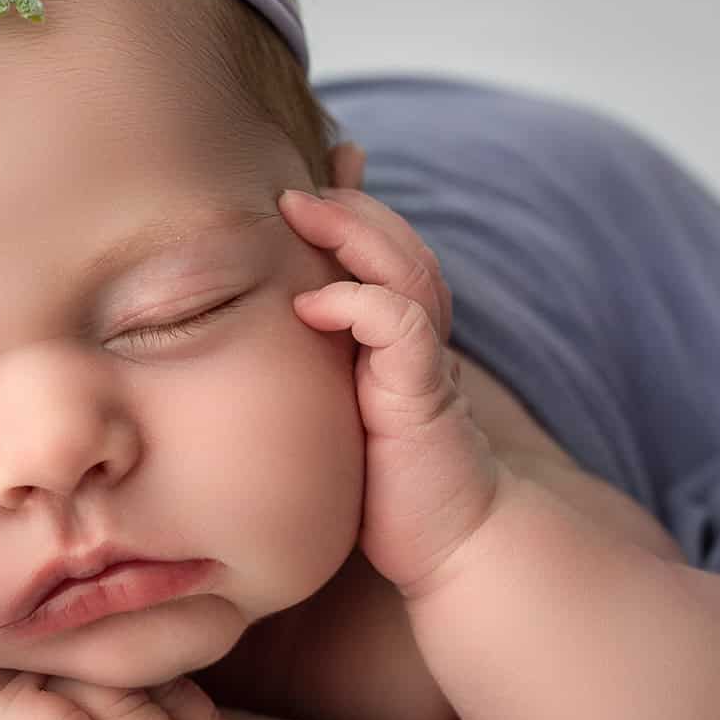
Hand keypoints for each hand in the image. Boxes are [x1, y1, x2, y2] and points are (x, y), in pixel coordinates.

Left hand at [277, 161, 501, 599]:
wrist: (453, 543)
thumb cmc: (386, 488)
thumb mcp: (336, 415)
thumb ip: (315, 371)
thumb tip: (266, 337)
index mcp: (397, 337)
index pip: (382, 250)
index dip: (352, 208)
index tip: (312, 175)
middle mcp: (416, 338)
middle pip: (396, 244)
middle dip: (349, 207)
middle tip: (292, 190)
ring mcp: (423, 361)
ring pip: (403, 268)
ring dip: (352, 232)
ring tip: (298, 211)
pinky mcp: (424, 394)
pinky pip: (400, 325)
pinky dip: (359, 302)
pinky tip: (311, 304)